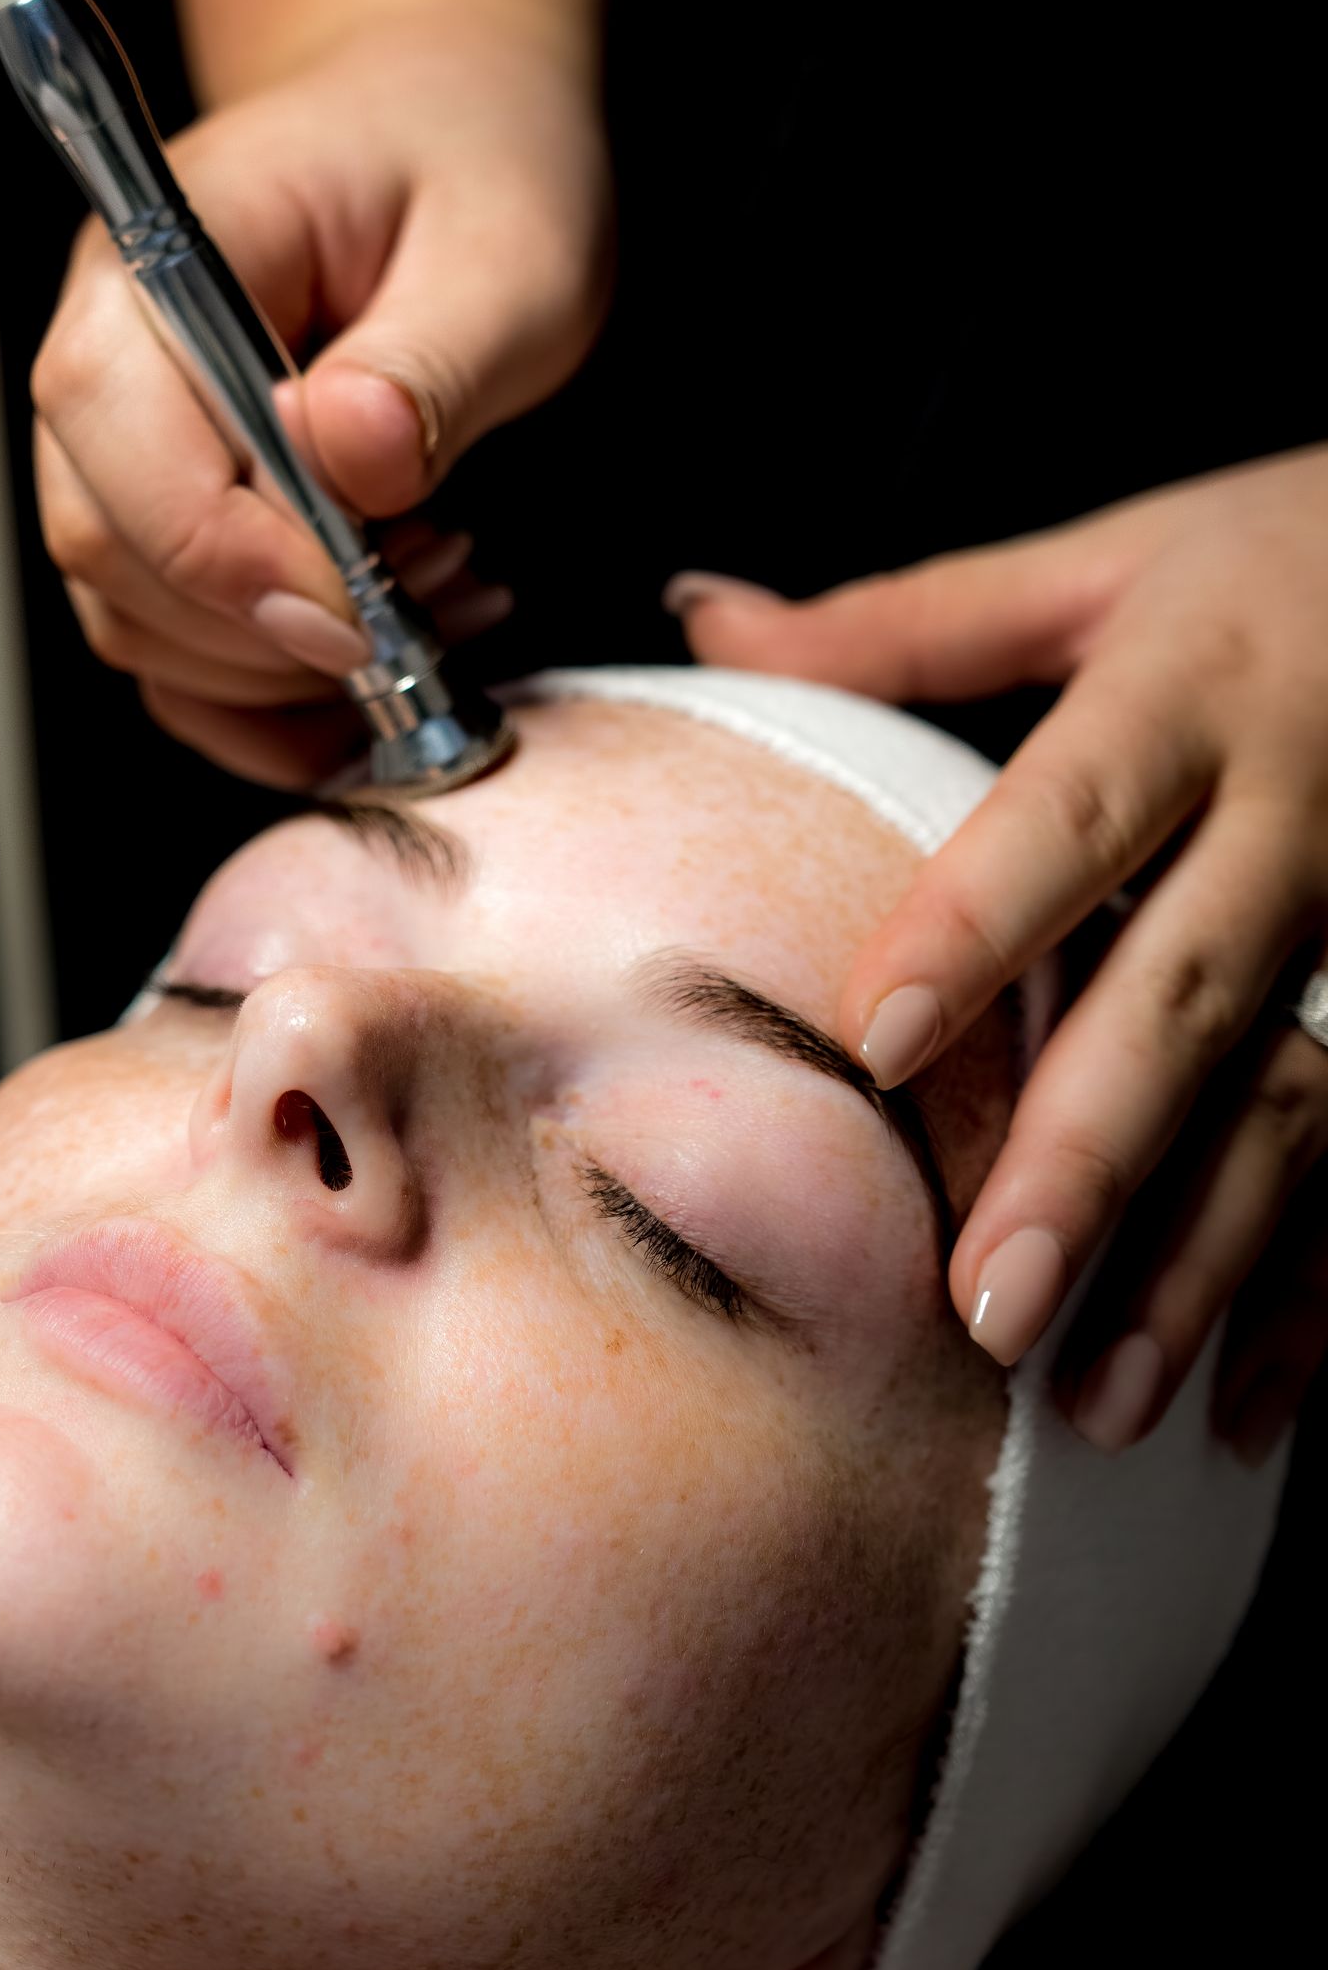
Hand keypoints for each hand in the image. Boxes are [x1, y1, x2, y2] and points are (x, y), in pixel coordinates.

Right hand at [32, 12, 611, 784]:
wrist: (449, 129)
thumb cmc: (471, 162)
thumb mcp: (507, 247)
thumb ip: (431, 357)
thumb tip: (350, 454)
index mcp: (160, 245)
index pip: (116, 421)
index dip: (225, 546)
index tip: (357, 612)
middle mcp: (109, 346)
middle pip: (103, 539)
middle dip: (258, 623)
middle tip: (418, 615)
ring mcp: (123, 443)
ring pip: (128, 614)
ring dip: (272, 665)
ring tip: (423, 610)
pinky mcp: (164, 514)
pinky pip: (167, 651)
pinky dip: (261, 700)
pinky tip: (369, 677)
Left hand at [669, 449, 1327, 1457]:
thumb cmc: (1276, 559)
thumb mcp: (1102, 560)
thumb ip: (909, 619)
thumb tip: (702, 613)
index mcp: (1186, 693)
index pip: (1068, 816)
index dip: (977, 925)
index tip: (875, 1039)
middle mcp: (1291, 819)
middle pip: (1182, 1000)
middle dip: (1087, 1161)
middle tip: (984, 1307)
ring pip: (1294, 1109)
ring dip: (1204, 1264)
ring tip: (1101, 1397)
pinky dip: (1320, 1293)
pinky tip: (1247, 1409)